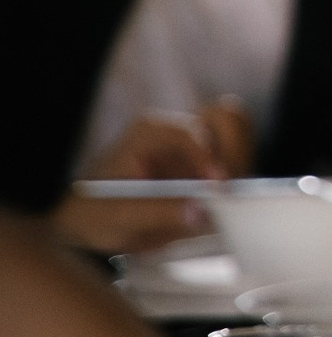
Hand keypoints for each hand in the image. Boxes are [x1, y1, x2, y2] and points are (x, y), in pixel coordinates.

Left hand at [51, 100, 251, 256]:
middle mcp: (177, 130)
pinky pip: (236, 155)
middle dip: (234, 154)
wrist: (87, 217)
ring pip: (237, 133)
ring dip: (240, 163)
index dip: (207, 159)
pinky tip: (220, 200)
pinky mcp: (205, 162)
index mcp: (150, 132)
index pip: (191, 131)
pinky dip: (237, 173)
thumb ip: (159, 213)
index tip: (217, 188)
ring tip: (225, 197)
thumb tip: (200, 212)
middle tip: (228, 191)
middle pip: (225, 118)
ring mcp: (194, 144)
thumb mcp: (120, 216)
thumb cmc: (96, 211)